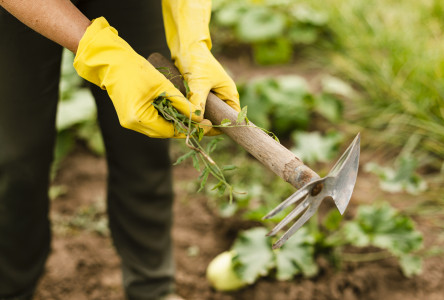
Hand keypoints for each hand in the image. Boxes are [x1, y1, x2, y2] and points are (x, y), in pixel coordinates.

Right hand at [73, 17, 204, 137]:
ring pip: (157, 127)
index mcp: (139, 118)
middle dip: (181, 126)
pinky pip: (150, 121)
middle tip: (200, 121)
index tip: (205, 124)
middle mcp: (132, 124)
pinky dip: (163, 117)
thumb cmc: (137, 70)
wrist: (112, 62)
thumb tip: (198, 118)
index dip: (188, 128)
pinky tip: (174, 110)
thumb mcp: (164, 86)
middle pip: (163, 132)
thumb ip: (182, 104)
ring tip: (189, 115)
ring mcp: (129, 121)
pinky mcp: (129, 116)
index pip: (169, 131)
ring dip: (172, 122)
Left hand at [162, 0, 240, 135]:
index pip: (231, 118)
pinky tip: (181, 115)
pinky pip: (197, 109)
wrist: (186, 46)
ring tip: (185, 121)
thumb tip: (197, 120)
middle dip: (206, 124)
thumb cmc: (197, 61)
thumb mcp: (199, 82)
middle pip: (218, 119)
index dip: (221, 127)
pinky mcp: (199, 96)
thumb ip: (198, 101)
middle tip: (193, 129)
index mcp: (229, 95)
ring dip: (197, 119)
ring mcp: (211, 97)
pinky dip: (191, 112)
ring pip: (206, 115)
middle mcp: (222, 98)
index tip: (206, 131)